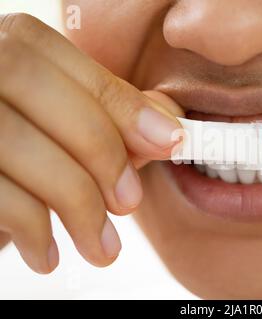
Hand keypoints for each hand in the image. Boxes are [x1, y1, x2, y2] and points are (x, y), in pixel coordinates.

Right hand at [0, 13, 182, 272]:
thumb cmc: (22, 153)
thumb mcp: (66, 126)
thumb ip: (111, 119)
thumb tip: (168, 129)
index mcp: (16, 47)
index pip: (81, 68)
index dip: (129, 108)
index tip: (171, 142)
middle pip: (49, 96)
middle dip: (104, 154)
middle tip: (129, 203)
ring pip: (21, 146)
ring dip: (79, 206)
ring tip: (102, 247)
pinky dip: (34, 231)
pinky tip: (48, 253)